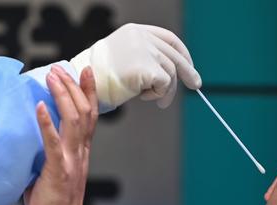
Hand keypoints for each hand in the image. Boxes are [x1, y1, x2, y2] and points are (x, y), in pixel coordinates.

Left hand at [24, 65, 97, 204]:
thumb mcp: (53, 173)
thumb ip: (47, 155)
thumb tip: (29, 140)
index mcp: (81, 153)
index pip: (90, 116)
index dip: (89, 92)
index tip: (85, 71)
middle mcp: (80, 153)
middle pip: (84, 112)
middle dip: (74, 87)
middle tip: (62, 68)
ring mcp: (71, 160)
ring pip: (74, 120)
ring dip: (63, 96)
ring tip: (52, 77)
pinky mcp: (58, 170)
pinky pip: (53, 142)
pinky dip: (47, 123)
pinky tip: (39, 107)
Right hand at [70, 23, 201, 109]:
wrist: (81, 83)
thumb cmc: (97, 77)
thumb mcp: (122, 58)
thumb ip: (143, 57)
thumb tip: (170, 72)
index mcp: (135, 31)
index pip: (168, 39)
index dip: (182, 53)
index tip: (188, 65)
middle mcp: (142, 38)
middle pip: (174, 55)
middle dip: (187, 71)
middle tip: (195, 84)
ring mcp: (145, 51)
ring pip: (171, 73)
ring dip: (166, 90)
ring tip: (157, 100)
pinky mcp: (146, 67)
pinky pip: (164, 84)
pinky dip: (158, 94)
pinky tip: (144, 97)